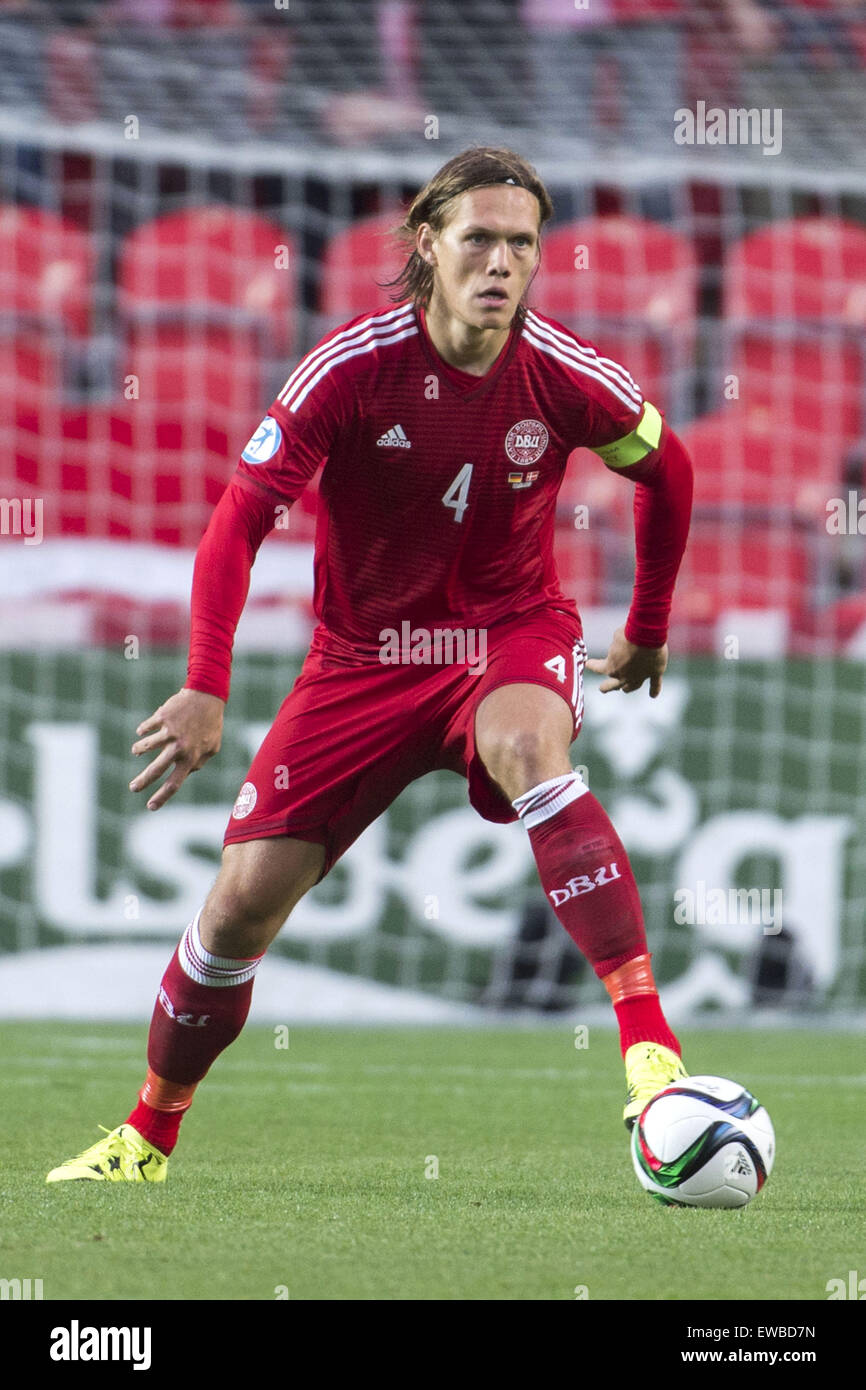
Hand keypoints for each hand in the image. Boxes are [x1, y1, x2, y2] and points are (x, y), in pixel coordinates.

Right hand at [129, 688, 224, 810]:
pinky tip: (142, 732)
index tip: (150, 807)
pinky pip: (146, 727)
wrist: (207, 695)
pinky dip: (143, 731)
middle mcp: (179, 747)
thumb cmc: (211, 723)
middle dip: (142, 782)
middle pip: (155, 770)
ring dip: (139, 750)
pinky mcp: (162, 717)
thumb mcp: (212, 747)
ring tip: (136, 751)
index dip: (162, 797)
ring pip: (146, 746)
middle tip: (132, 788)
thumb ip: (199, 762)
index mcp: (191, 757)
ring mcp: (169, 731)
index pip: (174, 783)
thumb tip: (185, 773)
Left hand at [585, 626, 667, 697]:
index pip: (598, 668)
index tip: (588, 664)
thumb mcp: (617, 637)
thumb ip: (617, 647)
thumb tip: (620, 647)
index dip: (593, 665)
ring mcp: (640, 676)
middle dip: (607, 687)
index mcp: (611, 666)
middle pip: (613, 685)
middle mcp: (624, 676)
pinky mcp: (654, 673)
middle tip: (602, 689)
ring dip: (628, 688)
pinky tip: (653, 695)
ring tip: (624, 690)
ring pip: (633, 686)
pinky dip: (654, 690)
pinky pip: (655, 684)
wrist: (647, 635)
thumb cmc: (628, 633)